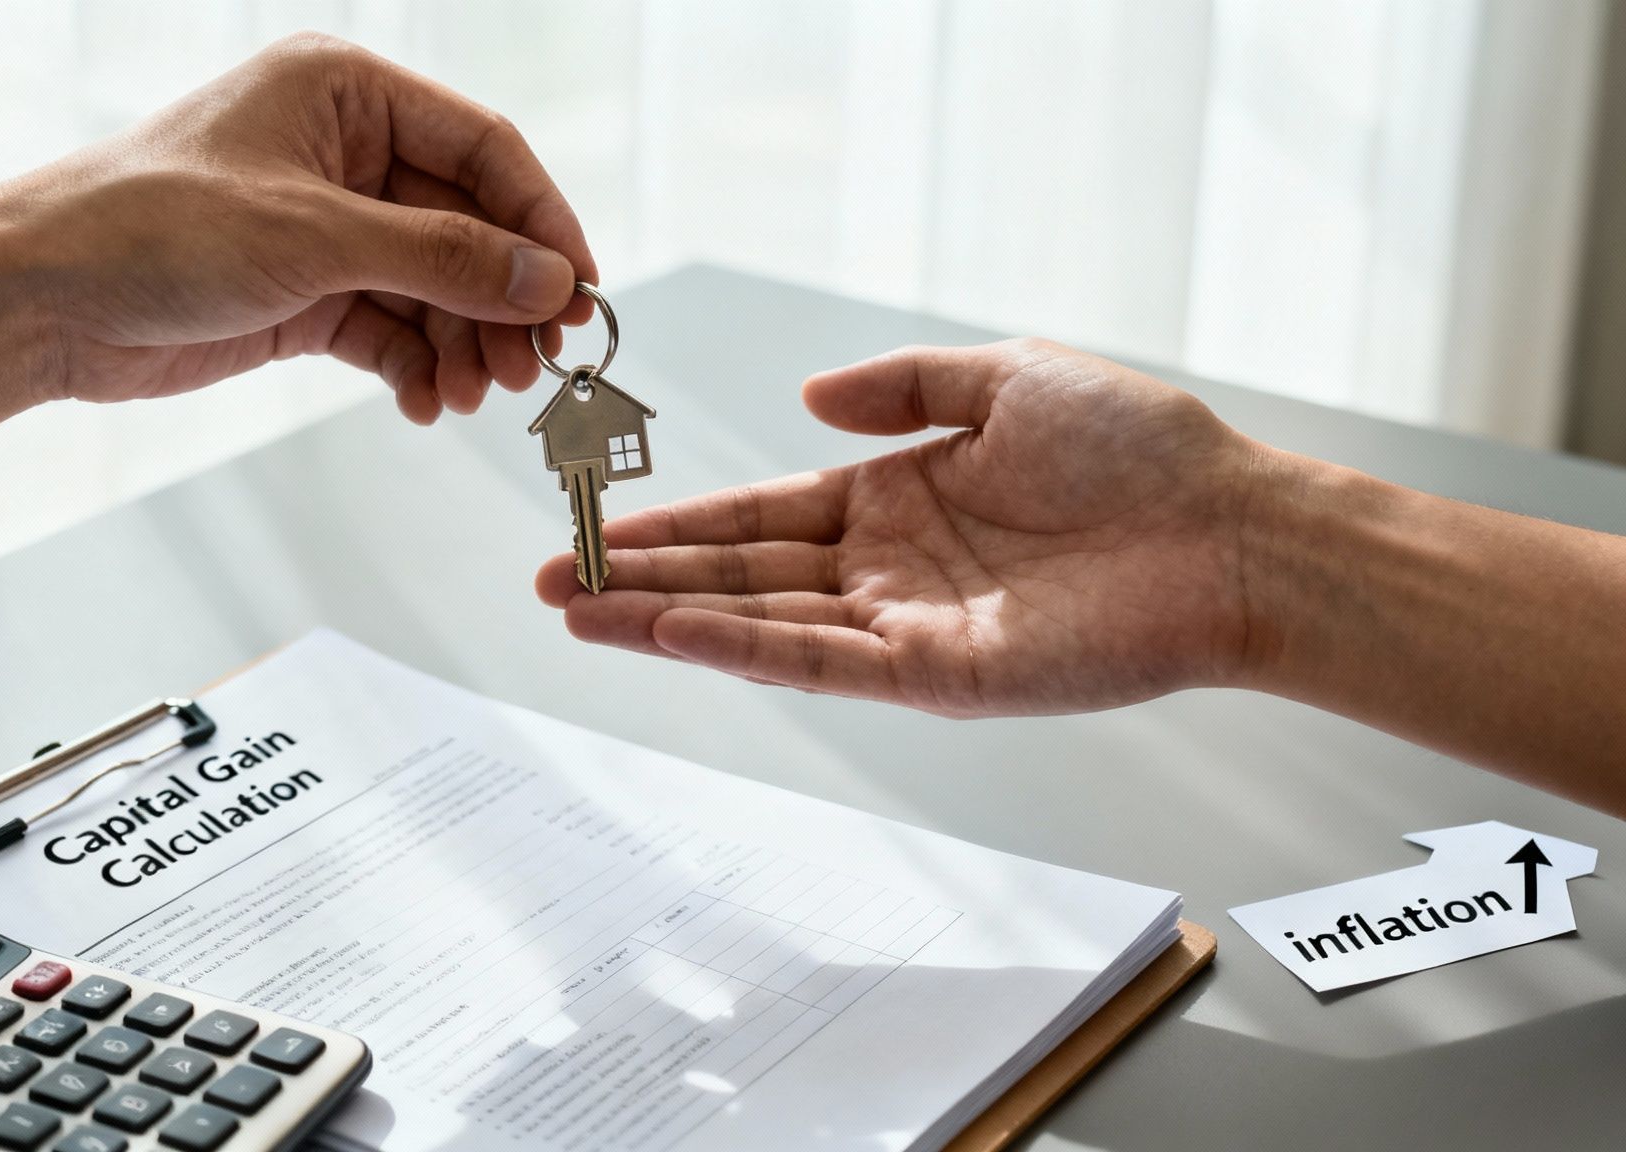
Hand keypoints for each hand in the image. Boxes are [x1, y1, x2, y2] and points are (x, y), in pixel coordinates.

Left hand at [0, 33, 594, 422]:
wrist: (39, 300)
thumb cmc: (151, 228)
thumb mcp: (315, 237)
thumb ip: (442, 258)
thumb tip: (547, 282)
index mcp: (347, 92)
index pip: (485, 150)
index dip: (542, 222)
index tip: (581, 295)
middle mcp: (345, 151)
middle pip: (467, 226)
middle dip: (501, 301)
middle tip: (533, 370)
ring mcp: (326, 226)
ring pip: (434, 286)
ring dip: (463, 345)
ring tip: (475, 398)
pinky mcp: (304, 292)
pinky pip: (390, 328)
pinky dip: (415, 366)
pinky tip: (425, 404)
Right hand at [536, 340, 1267, 715]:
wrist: (1232, 529)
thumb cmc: (1141, 451)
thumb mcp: (1005, 378)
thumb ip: (901, 386)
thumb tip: (810, 394)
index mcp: (894, 501)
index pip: (760, 515)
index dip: (679, 521)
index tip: (600, 522)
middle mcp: (887, 572)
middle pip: (741, 576)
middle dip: (643, 578)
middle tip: (553, 579)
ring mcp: (907, 628)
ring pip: (763, 623)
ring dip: (668, 619)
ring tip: (581, 612)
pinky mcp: (941, 675)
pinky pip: (824, 663)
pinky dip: (744, 648)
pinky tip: (673, 633)